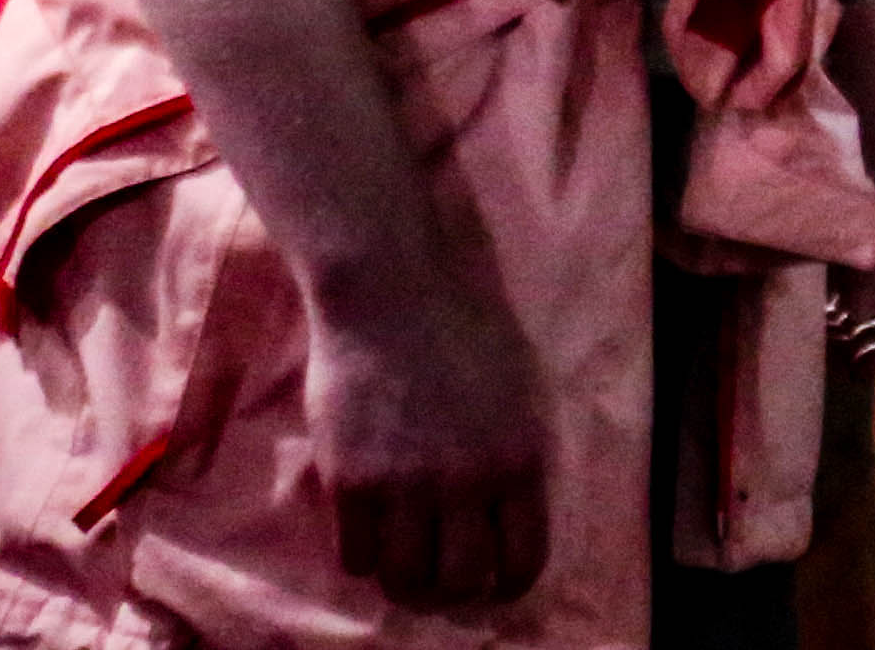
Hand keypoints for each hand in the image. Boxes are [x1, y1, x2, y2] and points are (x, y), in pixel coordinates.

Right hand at [306, 279, 550, 613]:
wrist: (397, 285)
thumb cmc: (466, 328)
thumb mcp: (520, 393)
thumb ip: (514, 458)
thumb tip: (505, 521)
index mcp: (522, 459)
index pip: (523, 560)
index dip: (506, 583)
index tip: (491, 583)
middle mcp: (470, 482)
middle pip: (459, 582)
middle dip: (450, 588)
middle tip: (437, 574)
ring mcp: (407, 485)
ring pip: (404, 580)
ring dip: (402, 578)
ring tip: (399, 557)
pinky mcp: (351, 482)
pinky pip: (355, 556)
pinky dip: (361, 553)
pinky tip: (365, 528)